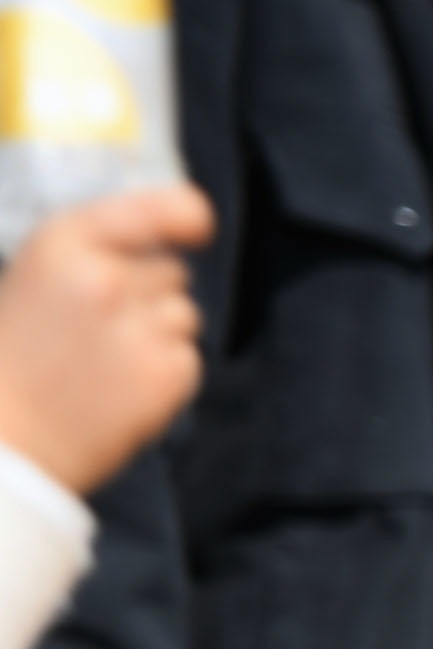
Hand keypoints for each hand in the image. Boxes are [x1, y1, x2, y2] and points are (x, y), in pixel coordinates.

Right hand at [0, 188, 210, 492]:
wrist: (4, 439)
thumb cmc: (13, 358)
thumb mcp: (34, 278)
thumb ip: (95, 254)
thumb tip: (168, 236)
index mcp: (64, 244)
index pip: (158, 209)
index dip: (185, 214)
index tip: (197, 226)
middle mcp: (107, 279)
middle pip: (172, 269)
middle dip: (147, 292)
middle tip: (97, 326)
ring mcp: (140, 328)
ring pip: (184, 314)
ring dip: (157, 333)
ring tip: (102, 360)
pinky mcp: (168, 375)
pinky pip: (189, 358)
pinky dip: (164, 372)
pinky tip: (118, 388)